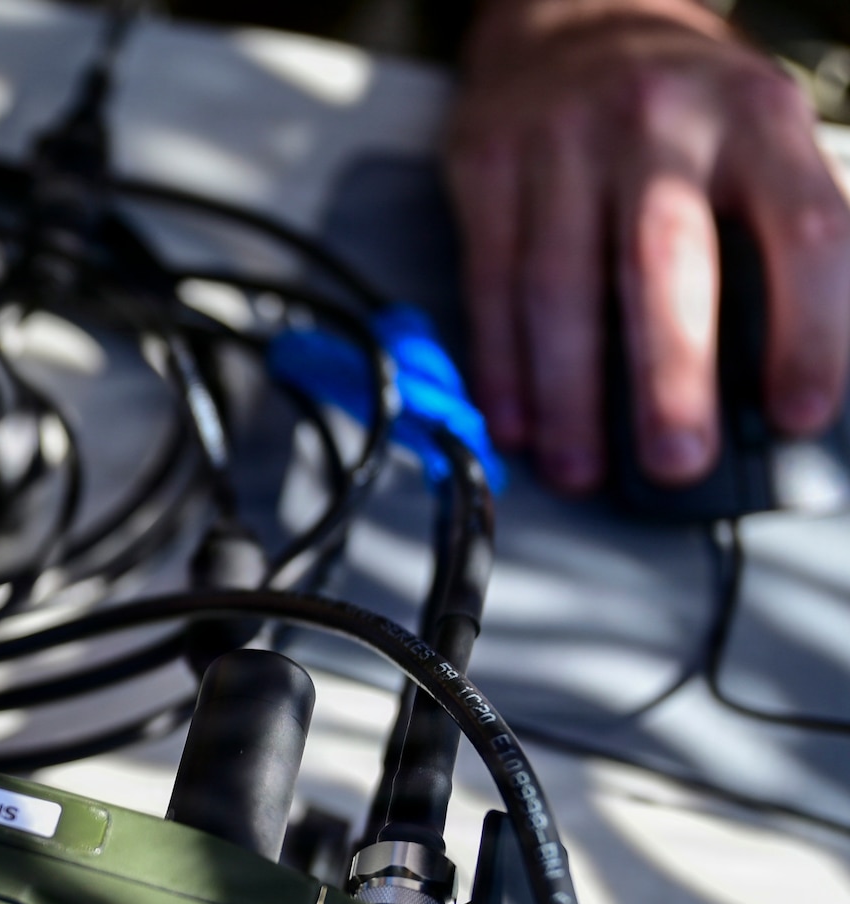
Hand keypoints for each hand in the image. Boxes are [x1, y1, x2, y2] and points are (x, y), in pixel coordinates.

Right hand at [446, 0, 849, 492]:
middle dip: (670, 373)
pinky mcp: (486, 163)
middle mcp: (659, 121)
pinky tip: (515, 419)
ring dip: (567, 393)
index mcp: (756, 119)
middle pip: (664, 259)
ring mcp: (561, 139)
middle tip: (676, 457)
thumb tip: (789, 382)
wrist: (572, 16)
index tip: (801, 412)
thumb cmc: (680, 107)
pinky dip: (499, 364)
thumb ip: (778, 239)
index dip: (808, 329)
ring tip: (580, 467)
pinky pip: (489, 282)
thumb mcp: (761, 139)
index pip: (803, 228)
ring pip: (559, 284)